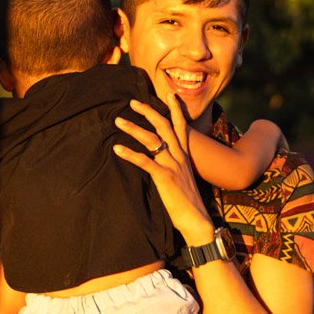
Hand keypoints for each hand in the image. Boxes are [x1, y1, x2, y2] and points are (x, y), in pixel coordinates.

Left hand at [114, 95, 214, 244]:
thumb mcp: (182, 178)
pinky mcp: (165, 177)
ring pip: (153, 139)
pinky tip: (117, 149)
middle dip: (148, 111)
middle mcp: (179, 156)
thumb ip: (173, 165)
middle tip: (132, 102)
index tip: (169, 93)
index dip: (176, 109)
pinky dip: (130, 154)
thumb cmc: (187, 202)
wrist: (196, 220)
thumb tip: (160, 159)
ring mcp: (173, 165)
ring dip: (134, 128)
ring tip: (118, 121)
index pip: (181, 126)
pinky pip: (145, 162)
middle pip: (164, 126)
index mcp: (184, 155)